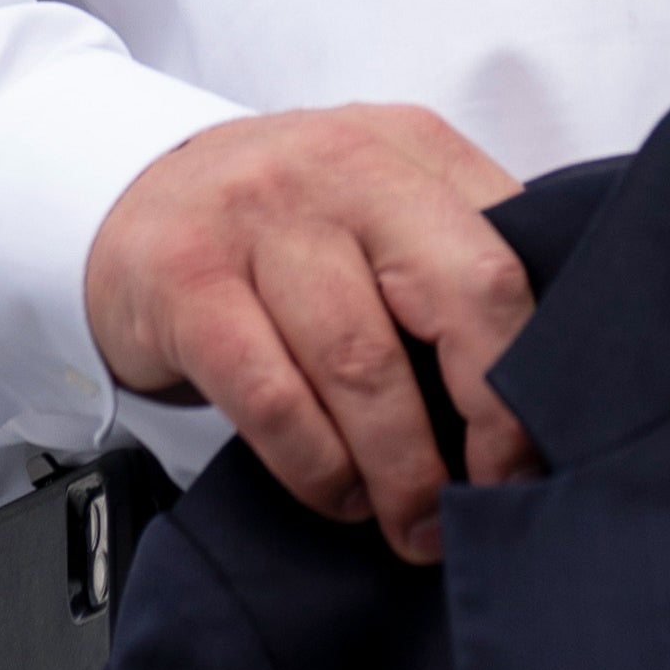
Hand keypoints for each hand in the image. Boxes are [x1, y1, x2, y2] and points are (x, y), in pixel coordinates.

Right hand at [82, 105, 540, 562]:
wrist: (124, 198)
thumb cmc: (281, 224)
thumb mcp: (376, 203)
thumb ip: (452, 258)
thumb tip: (546, 384)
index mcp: (412, 147)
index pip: (513, 248)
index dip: (539, 362)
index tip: (544, 450)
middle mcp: (343, 167)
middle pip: (458, 293)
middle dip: (490, 414)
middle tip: (490, 498)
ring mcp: (259, 218)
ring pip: (362, 360)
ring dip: (399, 466)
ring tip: (414, 522)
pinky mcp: (187, 281)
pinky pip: (271, 396)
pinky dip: (316, 465)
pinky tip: (338, 496)